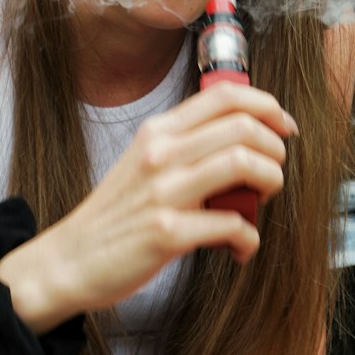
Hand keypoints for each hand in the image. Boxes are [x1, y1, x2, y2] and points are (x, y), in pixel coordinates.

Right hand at [0, 81, 296, 329]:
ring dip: (270, 183)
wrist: (69, 260)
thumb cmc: (115, 216)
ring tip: (261, 203)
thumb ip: (186, 147)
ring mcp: (164, 192)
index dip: (268, 105)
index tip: (285, 128)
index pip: (225, 94)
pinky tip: (240, 248)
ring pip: (243, 164)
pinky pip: (232, 225)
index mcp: (158, 131)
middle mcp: (161, 153)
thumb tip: (242, 143)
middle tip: (274, 175)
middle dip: (276, 151)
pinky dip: (249, 238)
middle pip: (243, 126)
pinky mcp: (167, 233)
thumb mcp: (145, 163)